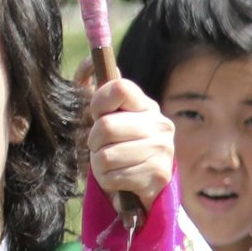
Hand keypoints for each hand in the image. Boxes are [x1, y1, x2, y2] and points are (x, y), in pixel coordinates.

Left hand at [86, 69, 174, 208]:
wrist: (139, 189)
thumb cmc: (115, 147)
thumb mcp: (103, 117)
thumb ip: (92, 88)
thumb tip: (88, 60)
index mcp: (146, 106)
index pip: (119, 88)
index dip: (98, 102)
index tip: (96, 115)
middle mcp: (160, 125)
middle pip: (106, 126)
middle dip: (93, 141)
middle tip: (100, 147)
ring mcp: (162, 150)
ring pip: (106, 155)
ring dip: (99, 164)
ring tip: (111, 165)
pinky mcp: (158, 176)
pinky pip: (113, 177)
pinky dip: (108, 181)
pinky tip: (119, 179)